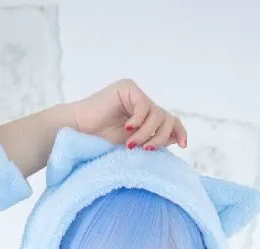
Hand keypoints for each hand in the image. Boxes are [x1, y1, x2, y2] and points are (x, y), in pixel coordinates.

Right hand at [72, 78, 187, 150]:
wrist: (78, 134)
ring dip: (147, 133)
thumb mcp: (133, 146)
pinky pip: (144, 106)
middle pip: (167, 118)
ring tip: (131, 145)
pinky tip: (127, 129)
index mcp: (145, 118)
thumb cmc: (100, 143)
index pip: (170, 121)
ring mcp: (135, 95)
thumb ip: (153, 141)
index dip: (179, 131)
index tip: (182, 145)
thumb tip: (178, 139)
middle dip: (161, 137)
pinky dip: (139, 121)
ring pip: (157, 114)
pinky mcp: (127, 89)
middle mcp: (142, 105)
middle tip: (147, 149)